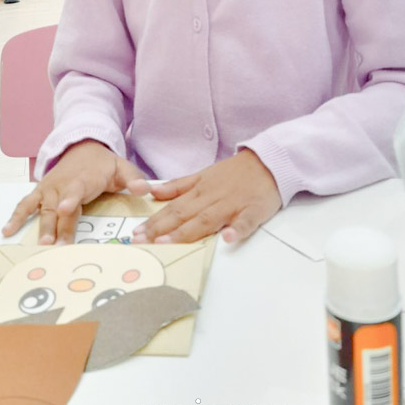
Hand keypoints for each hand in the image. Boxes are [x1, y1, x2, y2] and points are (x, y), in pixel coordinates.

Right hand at [2, 140, 144, 245]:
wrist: (82, 148)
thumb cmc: (103, 164)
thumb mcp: (122, 167)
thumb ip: (133, 179)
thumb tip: (144, 190)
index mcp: (83, 179)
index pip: (76, 191)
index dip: (70, 200)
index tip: (65, 209)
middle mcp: (62, 185)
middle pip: (57, 208)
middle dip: (55, 226)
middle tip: (53, 246)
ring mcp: (49, 190)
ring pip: (42, 210)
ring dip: (38, 227)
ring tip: (38, 245)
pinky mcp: (40, 193)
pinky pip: (26, 204)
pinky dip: (16, 216)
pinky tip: (7, 230)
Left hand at [127, 151, 281, 244]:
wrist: (269, 161)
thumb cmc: (235, 172)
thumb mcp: (204, 175)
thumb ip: (179, 186)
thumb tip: (154, 192)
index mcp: (200, 190)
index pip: (173, 208)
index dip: (154, 221)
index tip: (135, 234)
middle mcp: (212, 197)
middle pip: (184, 214)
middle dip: (161, 229)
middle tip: (140, 242)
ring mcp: (233, 204)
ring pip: (208, 219)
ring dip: (187, 231)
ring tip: (168, 243)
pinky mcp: (254, 210)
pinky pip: (245, 221)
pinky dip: (237, 229)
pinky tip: (227, 239)